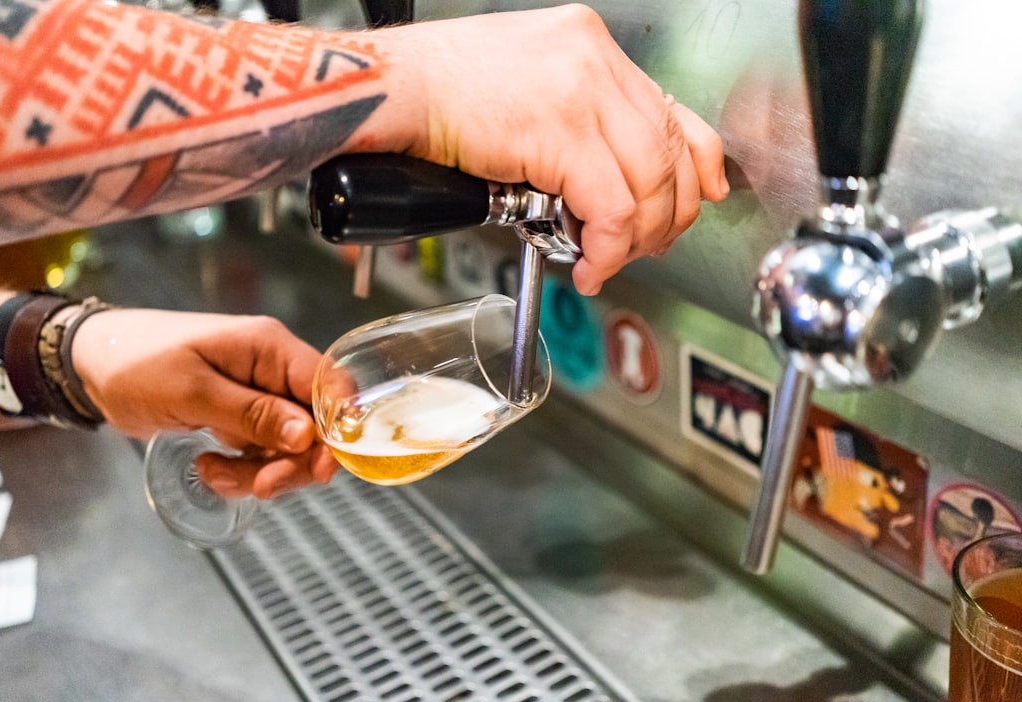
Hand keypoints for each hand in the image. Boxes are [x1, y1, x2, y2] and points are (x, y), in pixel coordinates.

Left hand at [70, 309, 338, 498]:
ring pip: (289, 447)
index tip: (318, 468)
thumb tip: (308, 436)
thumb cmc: (136, 364)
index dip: (336, 429)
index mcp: (270, 348)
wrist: (90, 364)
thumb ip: (252, 414)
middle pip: (315, 426)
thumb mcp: (192, 392)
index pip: (330, 385)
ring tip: (213, 473)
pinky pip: (262, 452)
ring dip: (259, 472)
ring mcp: (259, 395)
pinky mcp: (242, 417)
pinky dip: (241, 470)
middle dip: (290, 463)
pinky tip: (208, 467)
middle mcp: (273, 370)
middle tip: (259, 486)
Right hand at [366, 4, 727, 294]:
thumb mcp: (525, 88)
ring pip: (649, 182)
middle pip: (669, 150)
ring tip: (608, 261)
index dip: (696, 163)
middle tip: (646, 246)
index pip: (672, 109)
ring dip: (636, 238)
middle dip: (667, 215)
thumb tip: (602, 174)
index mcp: (589, 46)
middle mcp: (594, 60)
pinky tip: (589, 265)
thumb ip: (573, 118)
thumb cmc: (440, 93)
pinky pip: (609, 207)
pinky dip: (607, 248)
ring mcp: (581, 91)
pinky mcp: (559, 131)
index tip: (699, 195)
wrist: (392, 87)